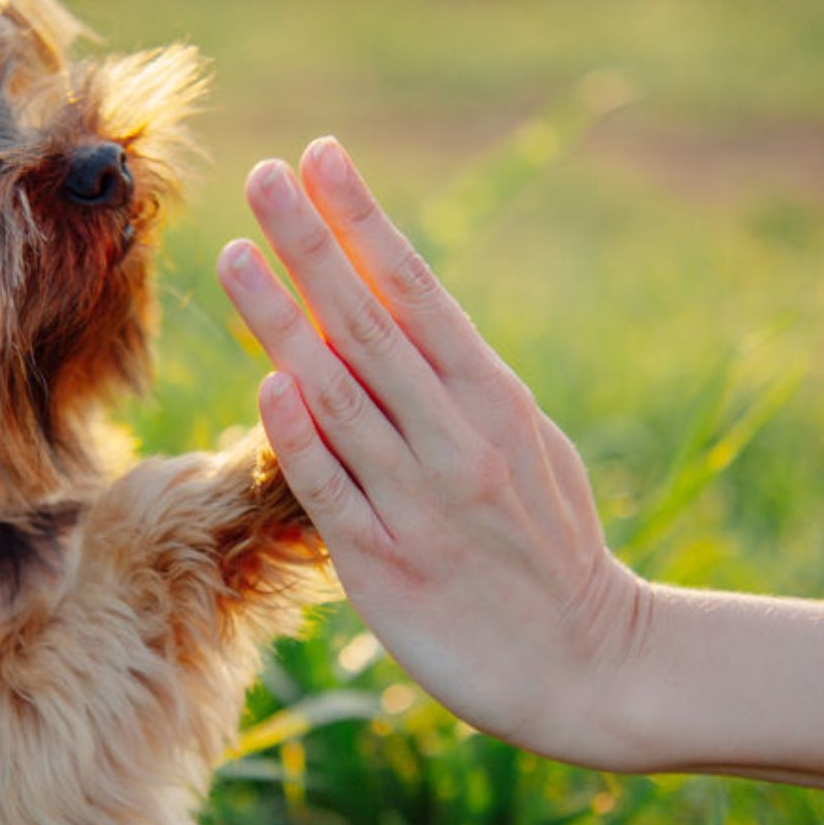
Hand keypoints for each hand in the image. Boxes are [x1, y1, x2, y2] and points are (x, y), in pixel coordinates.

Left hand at [216, 137, 653, 768]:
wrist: (588, 667)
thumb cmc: (551, 549)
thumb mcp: (528, 448)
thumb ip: (463, 389)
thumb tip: (395, 321)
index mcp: (496, 400)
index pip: (418, 292)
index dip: (364, 222)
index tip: (321, 158)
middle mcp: (459, 440)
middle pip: (370, 325)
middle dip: (312, 245)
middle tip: (262, 176)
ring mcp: (423, 503)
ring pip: (341, 396)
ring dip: (283, 321)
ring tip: (235, 256)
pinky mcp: (389, 568)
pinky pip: (334, 491)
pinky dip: (301, 435)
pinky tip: (267, 382)